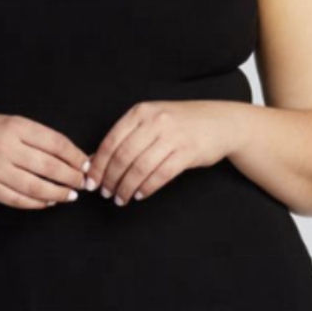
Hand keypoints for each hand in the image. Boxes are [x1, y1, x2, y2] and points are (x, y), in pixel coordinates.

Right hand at [0, 113, 89, 209]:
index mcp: (15, 127)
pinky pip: (18, 199)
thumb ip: (39, 138)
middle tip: (83, 183)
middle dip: (72, 177)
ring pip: (36, 186)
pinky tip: (48, 201)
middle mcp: (5, 147)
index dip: (75, 156)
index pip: (55, 143)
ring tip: (71, 195)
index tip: (87, 164)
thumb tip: (74, 155)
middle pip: (49, 166)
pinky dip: (37, 202)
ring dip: (58, 193)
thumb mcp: (11, 123)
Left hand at [85, 100, 231, 204]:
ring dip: (126, 187)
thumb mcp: (151, 120)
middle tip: (105, 194)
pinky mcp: (187, 152)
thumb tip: (94, 160)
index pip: (111, 141)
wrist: (221, 122)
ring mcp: (172, 136)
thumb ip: (126, 136)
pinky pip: (160, 175)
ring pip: (140, 168)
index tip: (91, 182)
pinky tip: (139, 195)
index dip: (98, 165)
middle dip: (110, 179)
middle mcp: (155, 121)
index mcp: (140, 112)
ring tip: (120, 198)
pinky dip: (146, 188)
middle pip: (123, 156)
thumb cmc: (181, 123)